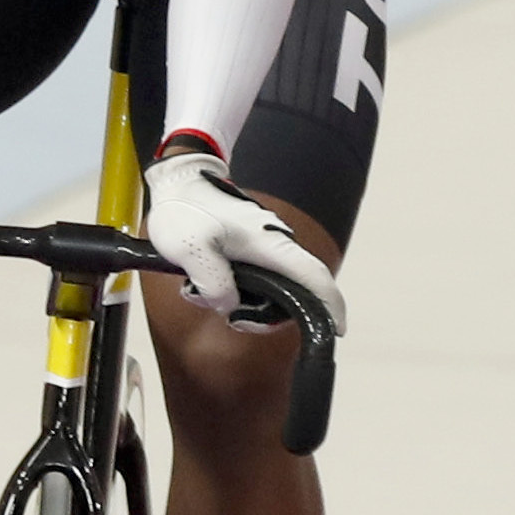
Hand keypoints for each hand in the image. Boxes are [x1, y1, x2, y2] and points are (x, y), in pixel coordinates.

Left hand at [141, 141, 347, 331]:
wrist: (176, 184)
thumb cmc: (184, 210)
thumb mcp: (190, 250)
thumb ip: (213, 283)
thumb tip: (230, 306)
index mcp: (269, 244)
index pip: (314, 277)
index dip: (331, 306)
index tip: (337, 330)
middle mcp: (274, 246)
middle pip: (290, 295)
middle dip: (262, 316)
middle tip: (232, 319)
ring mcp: (262, 250)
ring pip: (266, 292)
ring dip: (236, 302)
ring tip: (198, 292)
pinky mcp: (249, 252)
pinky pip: (250, 282)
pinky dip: (228, 291)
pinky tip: (199, 284)